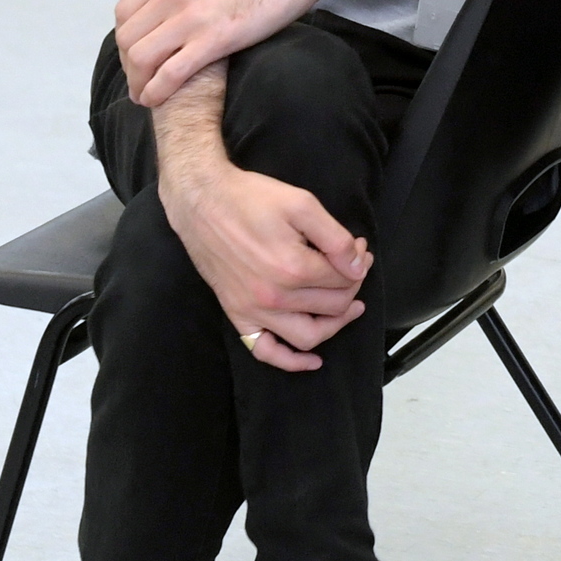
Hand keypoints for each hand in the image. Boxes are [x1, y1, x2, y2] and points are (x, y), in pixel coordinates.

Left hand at [117, 0, 317, 105]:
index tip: (135, 54)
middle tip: (139, 79)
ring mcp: (190, 17)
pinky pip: (171, 73)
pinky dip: (157, 91)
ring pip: (142, 58)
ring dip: (138, 82)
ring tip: (145, 94)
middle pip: (128, 38)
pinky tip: (156, 99)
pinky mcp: (213, 40)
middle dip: (128, 65)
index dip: (126, 39)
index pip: (124, 13)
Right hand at [159, 160, 373, 371]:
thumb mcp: (302, 204)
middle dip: (352, 286)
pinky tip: (312, 361)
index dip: (359, 262)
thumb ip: (335, 238)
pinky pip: (266, 351)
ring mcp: (254, 310)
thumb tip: (358, 266)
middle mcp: (274, 296)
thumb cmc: (251, 198)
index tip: (359, 247)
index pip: (344, 279)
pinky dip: (291, 362)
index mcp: (293, 267)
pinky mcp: (237, 315)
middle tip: (354, 265)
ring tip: (348, 308)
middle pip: (332, 306)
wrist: (202, 202)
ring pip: (308, 336)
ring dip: (335, 324)